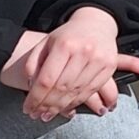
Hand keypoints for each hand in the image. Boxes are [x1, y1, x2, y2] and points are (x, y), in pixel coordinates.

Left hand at [11, 8, 138, 120]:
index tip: (28, 108)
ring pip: (77, 92)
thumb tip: (31, 88)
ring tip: (48, 114)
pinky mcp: (110, 67)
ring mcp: (99, 60)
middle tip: (37, 115)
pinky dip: (77, 102)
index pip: (47, 79)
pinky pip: (91, 90)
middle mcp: (84, 52)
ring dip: (61, 107)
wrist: (96, 24)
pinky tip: (66, 108)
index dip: (36, 97)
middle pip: (62, 88)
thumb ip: (34, 64)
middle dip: (47, 105)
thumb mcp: (46, 43)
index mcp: (64, 44)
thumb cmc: (67, 36)